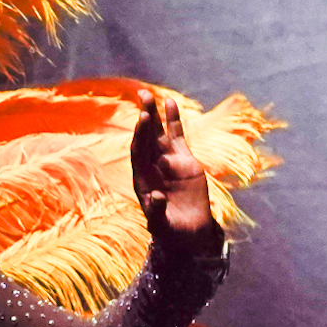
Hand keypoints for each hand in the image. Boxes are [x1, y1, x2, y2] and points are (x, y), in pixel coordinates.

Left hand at [129, 88, 220, 255]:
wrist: (187, 232)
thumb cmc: (171, 231)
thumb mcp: (161, 225)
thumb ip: (156, 211)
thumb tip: (155, 197)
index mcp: (142, 179)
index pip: (139, 152)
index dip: (141, 135)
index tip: (143, 118)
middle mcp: (152, 167)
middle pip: (146, 138)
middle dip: (144, 117)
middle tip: (142, 95)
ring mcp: (168, 161)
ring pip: (159, 133)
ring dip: (154, 114)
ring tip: (148, 94)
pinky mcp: (184, 160)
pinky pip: (177, 136)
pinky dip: (174, 121)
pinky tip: (170, 103)